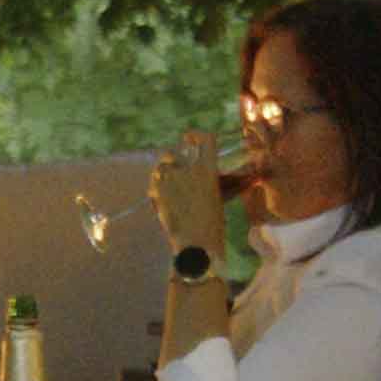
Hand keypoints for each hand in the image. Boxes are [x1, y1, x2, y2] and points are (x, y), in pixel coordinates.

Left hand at [150, 131, 230, 260]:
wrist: (195, 245)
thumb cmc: (213, 226)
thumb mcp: (218, 199)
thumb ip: (216, 182)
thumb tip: (225, 176)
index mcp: (209, 169)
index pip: (205, 138)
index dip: (196, 135)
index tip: (189, 137)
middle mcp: (188, 168)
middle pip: (174, 152)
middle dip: (173, 160)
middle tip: (177, 173)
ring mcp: (170, 178)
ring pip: (161, 166)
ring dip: (164, 174)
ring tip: (170, 189)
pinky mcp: (156, 190)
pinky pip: (154, 181)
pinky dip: (157, 188)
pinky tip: (164, 201)